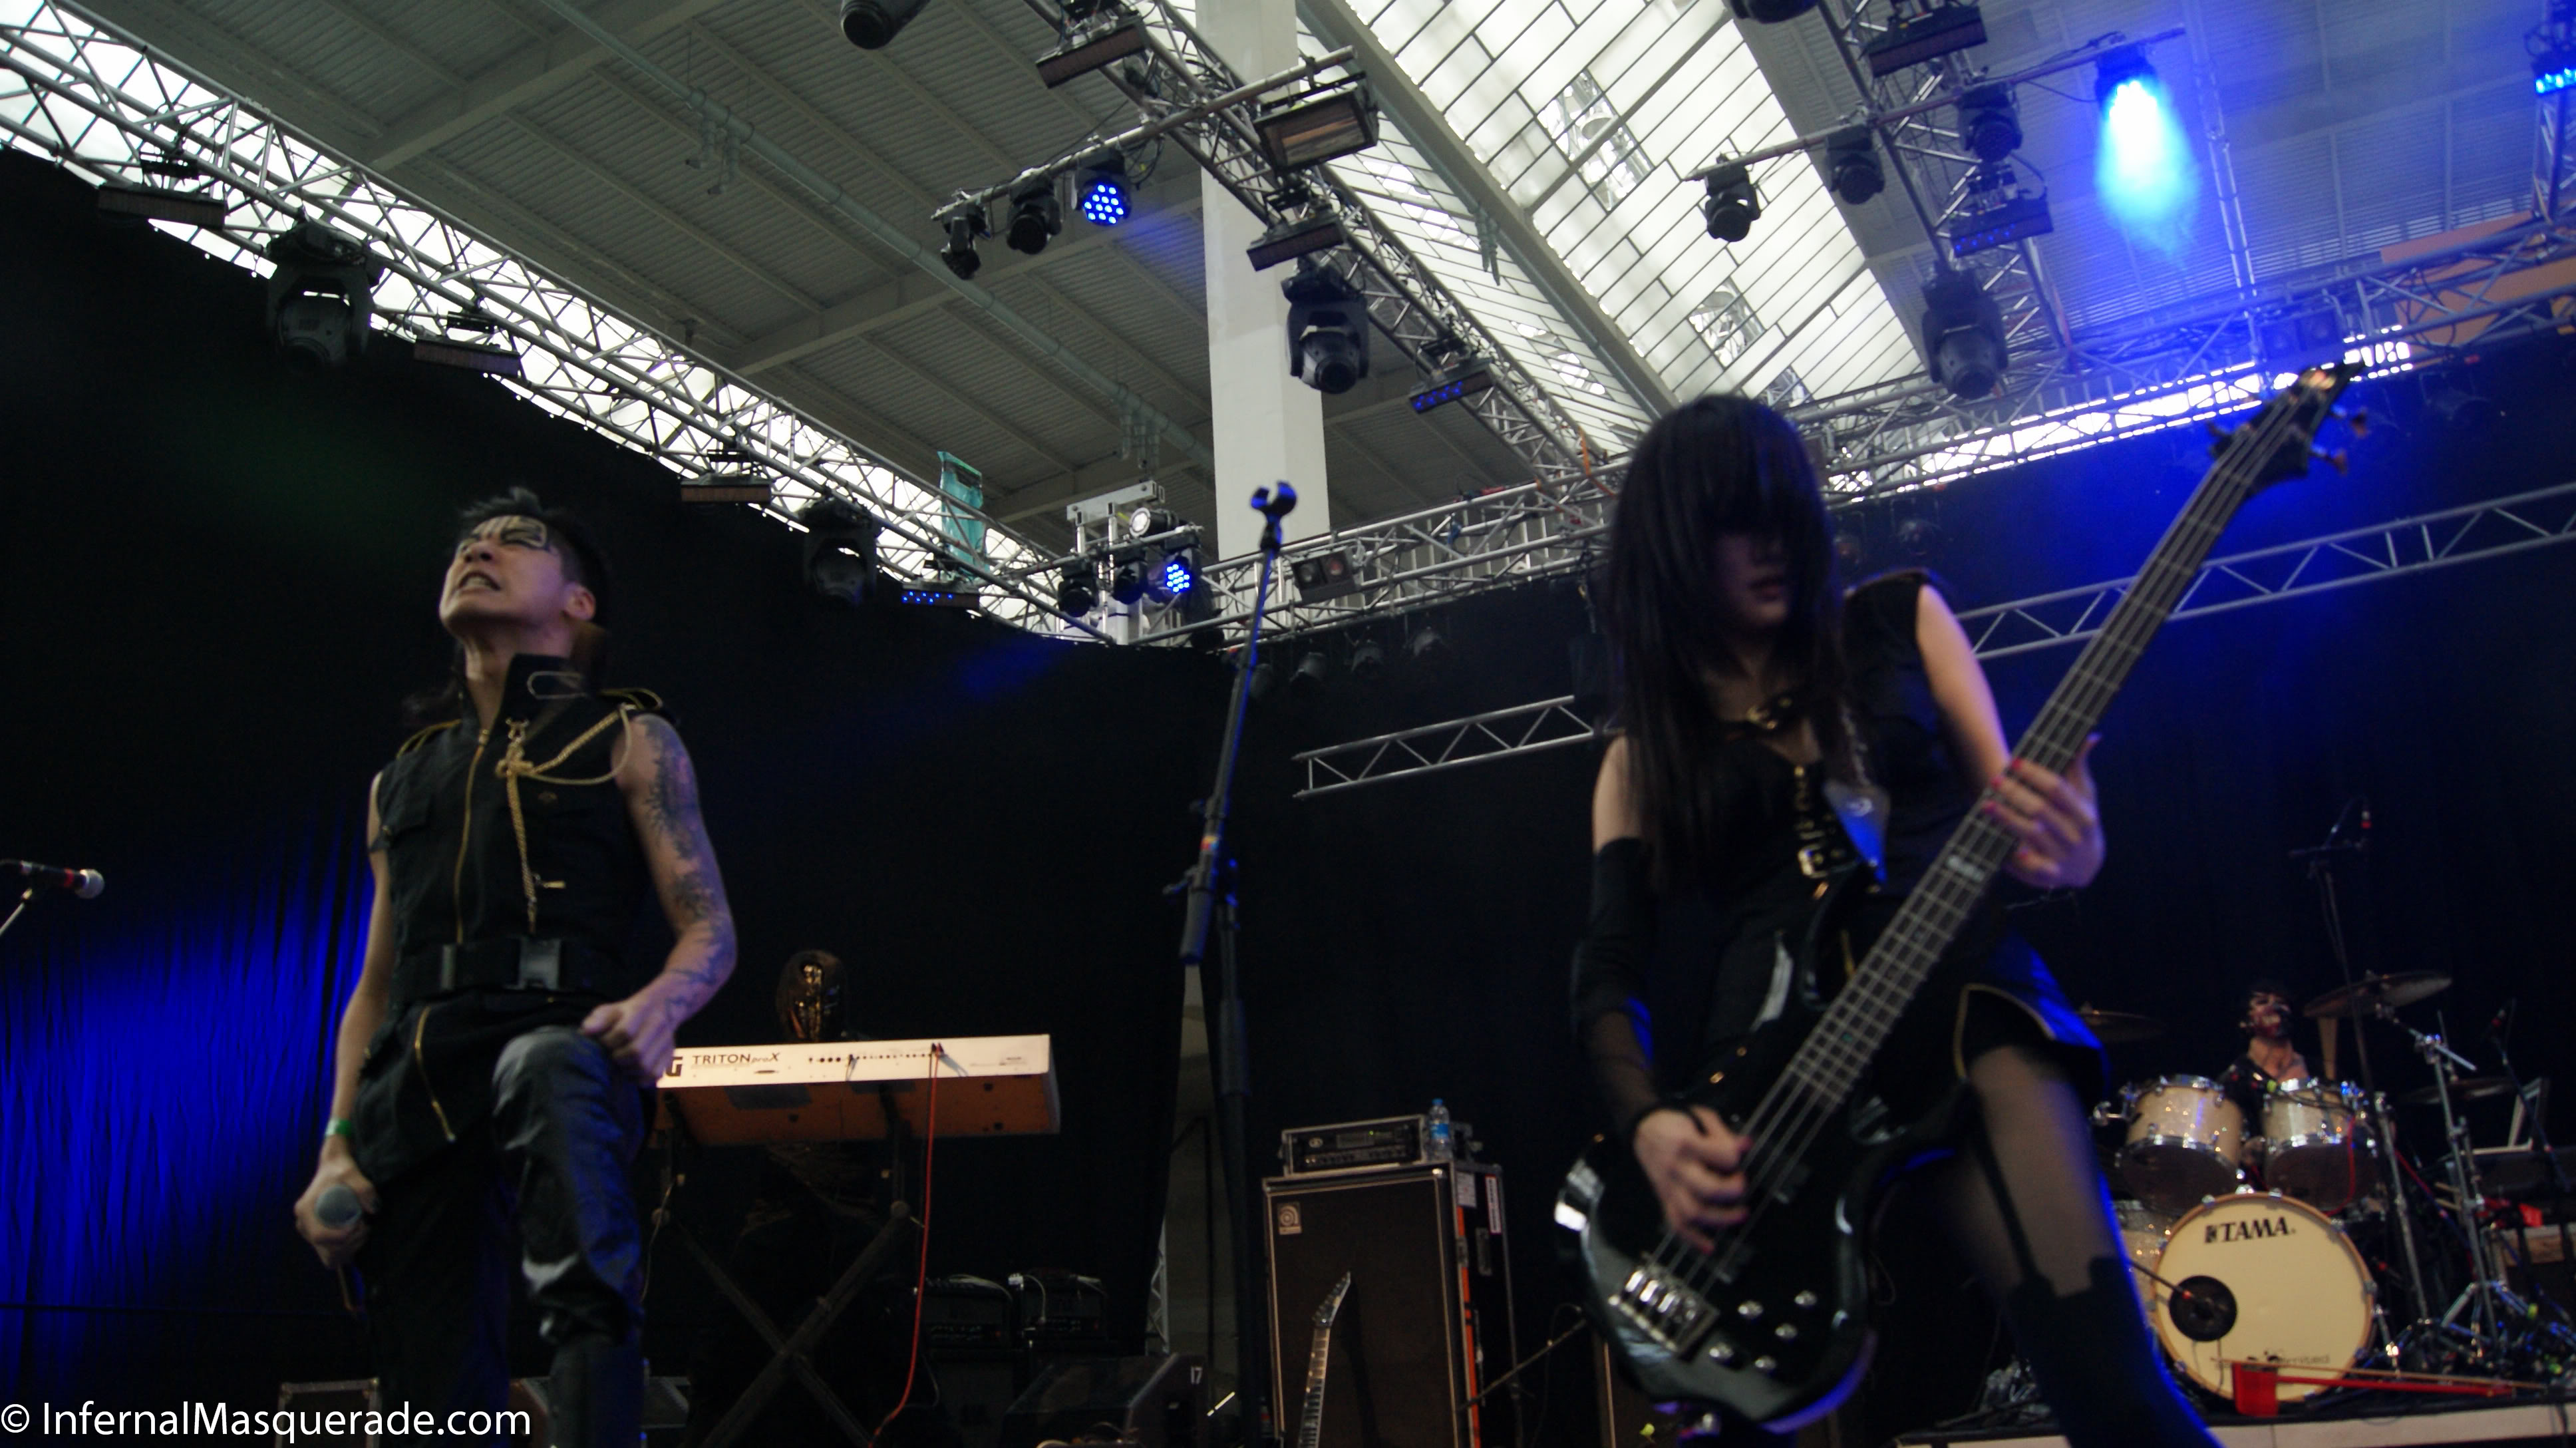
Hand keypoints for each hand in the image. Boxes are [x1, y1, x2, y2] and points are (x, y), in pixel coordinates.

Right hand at [294, 1143, 377, 1268]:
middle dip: (349, 1243)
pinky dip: (346, 1250)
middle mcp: (304, 1224)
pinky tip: (357, 1235)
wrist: (334, 1165)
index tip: (360, 1225)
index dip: (341, 1237)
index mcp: (305, 1210)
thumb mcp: (351, 1173)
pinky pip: (331, 1254)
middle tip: (365, 1227)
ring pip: (329, 1256)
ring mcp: (310, 1232)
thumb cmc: (340, 1169)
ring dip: (349, 1249)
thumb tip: (373, 1209)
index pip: (319, 1236)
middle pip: (325, 1250)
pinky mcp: (319, 1234)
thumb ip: (363, 1188)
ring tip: (363, 1230)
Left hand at [583, 982, 684, 1082]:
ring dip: (627, 1070)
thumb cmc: (625, 1014)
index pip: (625, 1031)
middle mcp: (658, 1024)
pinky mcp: (669, 1056)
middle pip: (636, 1051)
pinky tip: (630, 1072)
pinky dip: (639, 1078)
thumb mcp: (609, 1010)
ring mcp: (666, 1041)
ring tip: (620, 1065)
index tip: (603, 1043)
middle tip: (611, 1056)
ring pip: (645, 1066)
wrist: (658, 1009)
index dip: (609, 1042)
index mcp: (640, 1009)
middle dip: (618, 1058)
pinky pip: (654, 1075)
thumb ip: (597, 1020)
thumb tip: (585, 1032)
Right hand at [1632, 1105, 1751, 1253]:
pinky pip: (1676, 1224)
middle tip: (1741, 1183)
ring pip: (1694, 1213)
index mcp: (1687, 1144)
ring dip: (1721, 1219)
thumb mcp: (1699, 1117)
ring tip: (1740, 1214)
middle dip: (1732, 1191)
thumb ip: (1723, 1133)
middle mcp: (1677, 1168)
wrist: (1643, 1128)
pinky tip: (1709, 1246)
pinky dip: (1693, 1239)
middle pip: (1709, 1189)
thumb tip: (1746, 1145)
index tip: (1741, 1150)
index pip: (1721, 1156)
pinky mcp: (1665, 1198)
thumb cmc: (1674, 1123)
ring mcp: (1670, 1186)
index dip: (1736, 1154)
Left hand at [1987, 736, 2103, 889]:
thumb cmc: (2081, 821)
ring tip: (1986, 804)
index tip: (2014, 761)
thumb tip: (2090, 735)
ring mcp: (2063, 857)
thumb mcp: (2085, 796)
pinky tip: (2005, 846)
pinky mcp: (2050, 875)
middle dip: (2016, 793)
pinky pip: (2033, 867)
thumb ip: (2079, 767)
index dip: (2035, 774)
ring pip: (2032, 835)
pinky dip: (2020, 858)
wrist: (2088, 866)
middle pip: (2041, 810)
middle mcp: (2075, 835)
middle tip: (1995, 779)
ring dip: (2008, 819)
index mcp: (2084, 812)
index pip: (2058, 788)